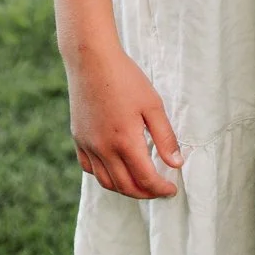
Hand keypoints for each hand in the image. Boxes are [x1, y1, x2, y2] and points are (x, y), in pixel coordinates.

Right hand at [67, 43, 183, 197]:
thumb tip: (176, 164)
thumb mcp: (153, 105)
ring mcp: (88, 145)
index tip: (172, 189)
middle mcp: (103, 149)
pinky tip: (116, 170)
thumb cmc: (126, 79)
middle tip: (159, 191)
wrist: (91, 60)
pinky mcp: (78, 138)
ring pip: (106, 182)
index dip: (160, 189)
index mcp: (125, 141)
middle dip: (144, 194)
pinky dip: (104, 176)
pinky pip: (89, 168)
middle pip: (125, 186)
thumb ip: (165, 137)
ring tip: (140, 185)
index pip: (145, 179)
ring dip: (124, 189)